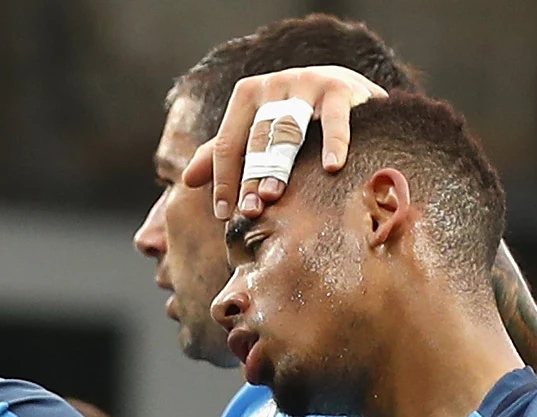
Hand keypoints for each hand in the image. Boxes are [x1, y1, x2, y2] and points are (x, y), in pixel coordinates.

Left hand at [183, 64, 388, 219]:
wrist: (350, 93)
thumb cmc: (297, 119)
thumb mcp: (259, 132)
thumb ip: (225, 153)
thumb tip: (186, 181)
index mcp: (247, 95)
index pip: (227, 142)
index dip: (223, 179)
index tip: (225, 214)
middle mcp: (273, 84)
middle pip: (256, 139)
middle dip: (249, 177)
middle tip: (249, 211)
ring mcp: (306, 82)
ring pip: (288, 130)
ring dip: (278, 165)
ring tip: (273, 195)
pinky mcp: (339, 87)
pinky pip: (335, 119)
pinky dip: (334, 143)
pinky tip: (333, 167)